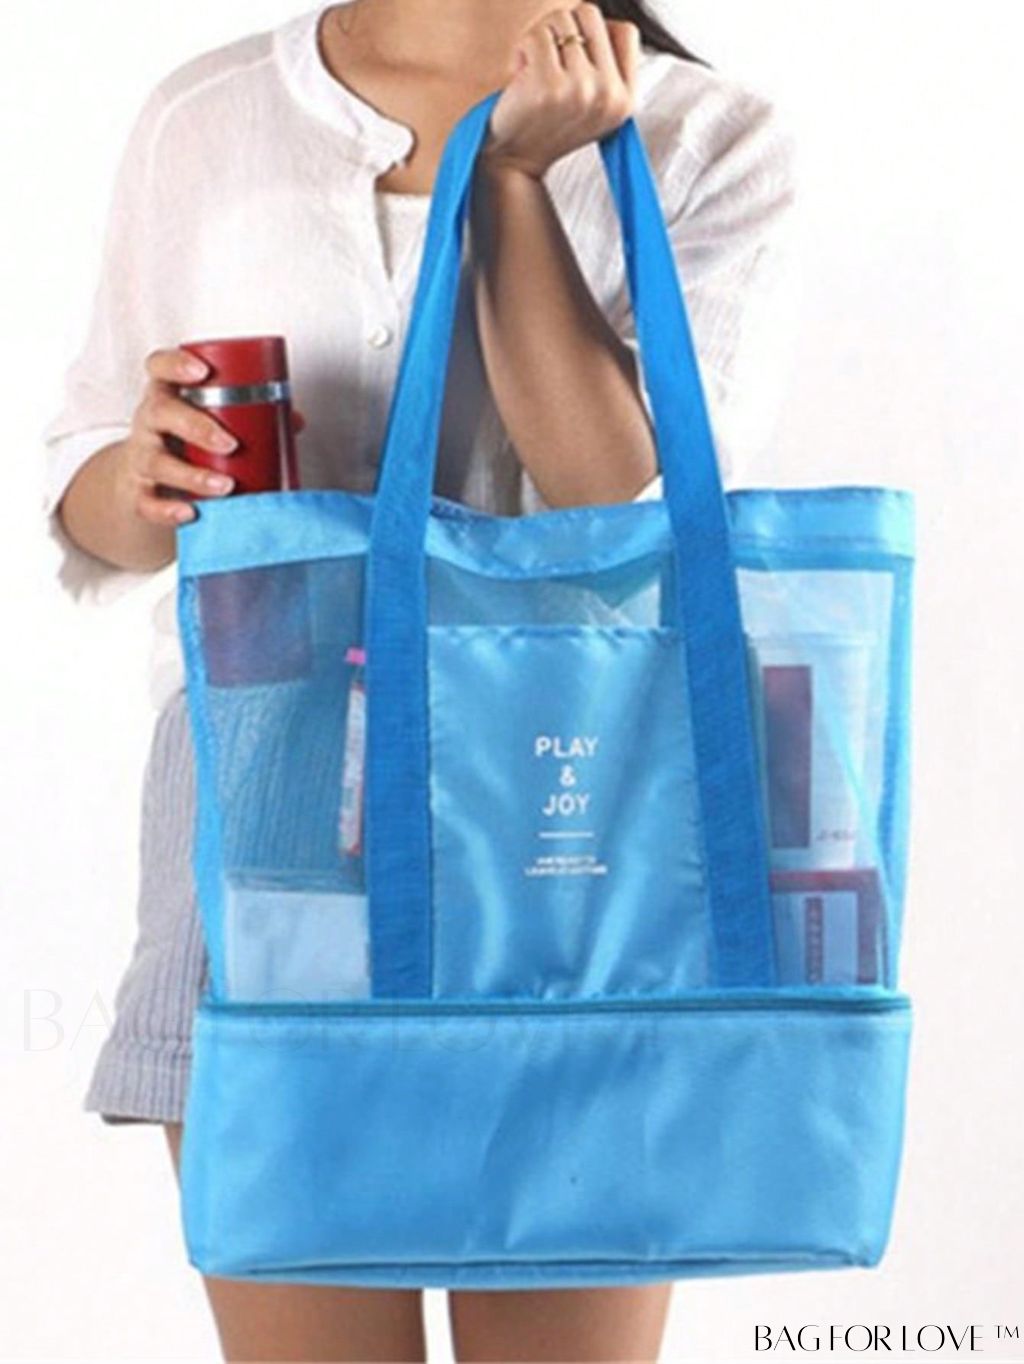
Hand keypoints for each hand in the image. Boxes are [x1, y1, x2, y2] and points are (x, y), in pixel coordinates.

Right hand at [116, 347, 305, 525]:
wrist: (146, 478)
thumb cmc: (184, 440)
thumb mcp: (207, 420)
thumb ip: (249, 416)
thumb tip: (294, 420)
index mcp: (167, 394)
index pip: (159, 367)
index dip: (175, 364)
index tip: (202, 370)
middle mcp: (148, 421)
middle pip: (161, 413)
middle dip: (197, 427)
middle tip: (231, 443)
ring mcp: (141, 456)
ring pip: (157, 462)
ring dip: (192, 475)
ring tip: (225, 485)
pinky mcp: (138, 491)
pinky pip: (147, 502)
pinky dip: (168, 510)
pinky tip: (190, 513)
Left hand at [484, 3, 638, 180]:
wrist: (515, 162)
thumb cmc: (546, 125)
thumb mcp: (592, 104)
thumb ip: (606, 66)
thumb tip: (600, 19)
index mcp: (625, 100)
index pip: (626, 32)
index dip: (596, 32)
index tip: (576, 52)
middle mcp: (609, 95)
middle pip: (591, 16)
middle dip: (564, 28)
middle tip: (549, 56)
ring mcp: (581, 90)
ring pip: (561, 21)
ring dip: (540, 38)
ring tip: (533, 69)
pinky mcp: (549, 86)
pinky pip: (536, 36)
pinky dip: (522, 48)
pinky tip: (519, 74)